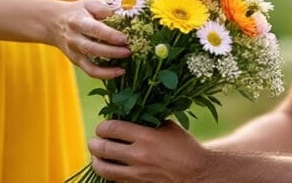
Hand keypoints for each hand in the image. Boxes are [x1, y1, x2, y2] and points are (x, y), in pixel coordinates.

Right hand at [51, 0, 129, 78]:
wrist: (54, 22)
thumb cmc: (78, 12)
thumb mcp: (89, 4)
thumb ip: (105, 8)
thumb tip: (125, 12)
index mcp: (78, 21)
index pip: (94, 30)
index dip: (110, 35)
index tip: (125, 38)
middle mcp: (74, 38)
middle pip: (93, 48)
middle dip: (112, 52)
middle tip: (129, 50)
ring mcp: (74, 52)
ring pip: (91, 64)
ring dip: (109, 67)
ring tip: (126, 63)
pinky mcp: (76, 61)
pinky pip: (90, 71)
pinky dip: (105, 74)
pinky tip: (119, 71)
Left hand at [89, 120, 210, 182]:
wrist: (198, 173)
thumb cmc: (184, 147)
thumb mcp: (168, 127)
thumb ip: (147, 122)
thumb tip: (129, 115)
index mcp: (146, 136)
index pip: (112, 129)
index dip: (102, 127)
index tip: (102, 127)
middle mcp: (139, 155)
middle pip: (103, 148)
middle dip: (94, 143)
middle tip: (93, 141)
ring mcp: (137, 173)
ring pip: (104, 169)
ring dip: (96, 161)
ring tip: (96, 157)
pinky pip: (115, 180)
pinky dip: (109, 173)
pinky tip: (110, 168)